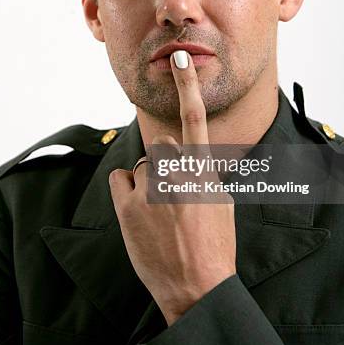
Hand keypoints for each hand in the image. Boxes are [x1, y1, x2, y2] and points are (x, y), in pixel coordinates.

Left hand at [109, 51, 235, 325]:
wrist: (198, 286)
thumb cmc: (214, 245)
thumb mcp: (222, 203)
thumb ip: (204, 173)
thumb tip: (190, 159)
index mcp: (204, 171)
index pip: (195, 120)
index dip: (187, 86)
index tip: (178, 58)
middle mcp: (177, 173)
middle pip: (161, 147)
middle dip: (165, 166)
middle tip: (171, 198)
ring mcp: (152, 189)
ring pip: (143, 165)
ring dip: (147, 184)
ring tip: (159, 214)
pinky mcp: (129, 206)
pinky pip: (122, 178)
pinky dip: (128, 192)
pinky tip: (141, 214)